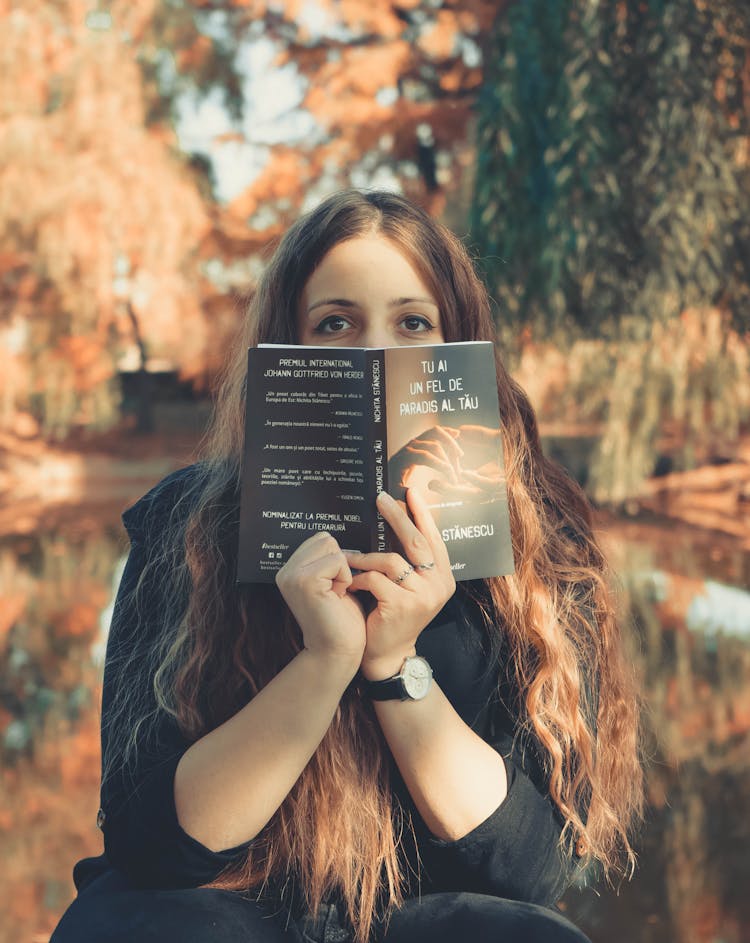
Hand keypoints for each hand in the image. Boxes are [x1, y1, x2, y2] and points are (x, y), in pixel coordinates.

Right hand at [275, 532, 366, 671]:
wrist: (338, 651)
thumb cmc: (341, 618)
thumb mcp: (333, 581)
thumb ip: (328, 559)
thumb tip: (339, 534)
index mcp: (289, 570)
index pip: (320, 539)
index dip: (336, 559)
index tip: (333, 585)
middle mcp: (285, 571)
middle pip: (325, 539)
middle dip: (339, 563)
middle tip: (334, 591)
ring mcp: (292, 575)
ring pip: (332, 547)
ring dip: (343, 571)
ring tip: (335, 594)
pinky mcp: (304, 581)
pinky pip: (337, 561)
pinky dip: (345, 579)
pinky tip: (337, 598)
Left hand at [343, 489, 455, 680]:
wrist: (388, 654)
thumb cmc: (393, 614)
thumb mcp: (409, 586)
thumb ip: (409, 560)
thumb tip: (397, 518)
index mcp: (444, 577)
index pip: (433, 539)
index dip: (422, 514)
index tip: (411, 491)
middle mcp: (439, 585)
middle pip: (417, 542)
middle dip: (398, 517)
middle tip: (380, 499)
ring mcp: (423, 596)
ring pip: (391, 560)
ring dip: (365, 557)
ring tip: (348, 558)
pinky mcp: (402, 606)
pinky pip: (375, 579)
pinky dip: (358, 577)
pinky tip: (348, 581)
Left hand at [388, 426, 463, 491]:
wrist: (388, 471)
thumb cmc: (392, 481)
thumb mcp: (395, 490)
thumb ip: (403, 493)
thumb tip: (412, 492)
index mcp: (405, 456)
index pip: (426, 456)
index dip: (441, 465)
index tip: (452, 478)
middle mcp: (411, 445)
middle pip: (434, 446)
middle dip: (447, 461)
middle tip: (456, 476)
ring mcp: (417, 440)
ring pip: (436, 433)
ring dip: (450, 442)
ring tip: (460, 455)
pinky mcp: (422, 440)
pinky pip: (435, 432)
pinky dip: (446, 432)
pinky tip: (457, 434)